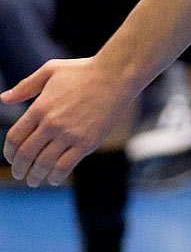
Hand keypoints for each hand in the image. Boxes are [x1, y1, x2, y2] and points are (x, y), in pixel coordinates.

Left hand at [3, 58, 132, 186]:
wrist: (118, 75)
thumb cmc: (85, 71)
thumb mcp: (51, 70)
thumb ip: (26, 86)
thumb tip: (3, 99)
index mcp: (40, 107)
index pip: (14, 138)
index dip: (9, 152)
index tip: (11, 158)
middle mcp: (52, 123)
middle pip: (26, 154)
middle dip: (19, 169)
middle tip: (19, 174)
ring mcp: (70, 134)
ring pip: (43, 164)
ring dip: (35, 176)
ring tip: (34, 180)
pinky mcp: (87, 142)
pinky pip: (65, 166)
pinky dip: (56, 176)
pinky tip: (54, 178)